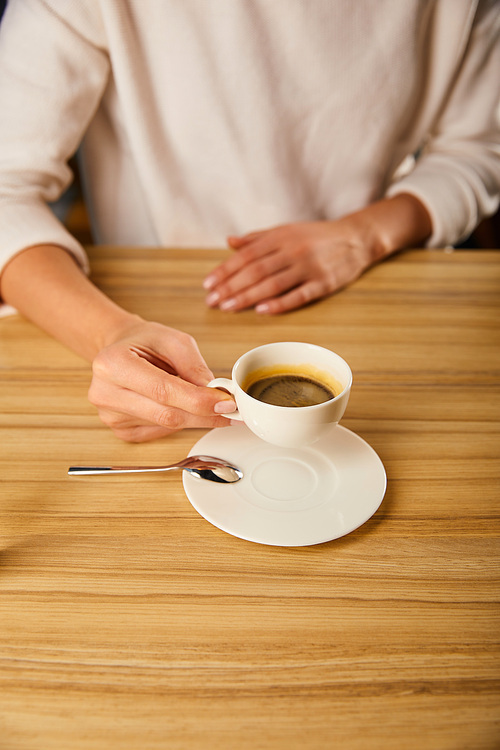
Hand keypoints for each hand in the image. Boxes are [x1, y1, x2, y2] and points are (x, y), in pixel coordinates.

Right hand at [88, 318, 235, 441]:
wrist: (120, 350)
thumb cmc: (144, 342)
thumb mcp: (173, 341)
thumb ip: (194, 367)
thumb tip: (215, 395)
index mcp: (113, 364)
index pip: (163, 391)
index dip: (198, 400)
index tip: (226, 402)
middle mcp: (106, 393)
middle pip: (166, 414)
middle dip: (204, 414)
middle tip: (230, 409)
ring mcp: (110, 416)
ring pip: (166, 426)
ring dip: (195, 417)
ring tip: (207, 402)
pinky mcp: (121, 430)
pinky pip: (160, 432)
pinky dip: (179, 421)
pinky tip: (181, 407)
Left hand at [203, 195, 431, 313]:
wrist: (356, 238)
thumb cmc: (316, 236)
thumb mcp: (286, 230)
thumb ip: (258, 238)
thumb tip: (230, 242)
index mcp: (281, 236)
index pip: (246, 255)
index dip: (225, 270)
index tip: (208, 284)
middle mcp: (293, 250)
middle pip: (256, 271)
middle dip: (231, 286)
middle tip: (211, 301)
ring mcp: (309, 267)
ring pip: (272, 284)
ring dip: (247, 297)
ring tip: (227, 307)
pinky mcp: (323, 284)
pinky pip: (298, 296)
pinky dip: (279, 303)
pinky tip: (260, 310)